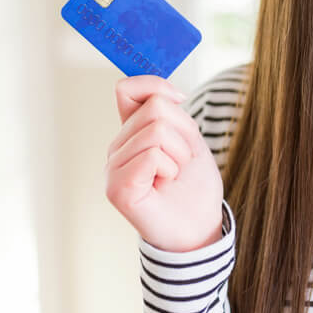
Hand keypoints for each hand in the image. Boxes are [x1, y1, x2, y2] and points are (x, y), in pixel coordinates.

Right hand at [104, 75, 223, 252]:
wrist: (199, 227)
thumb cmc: (194, 184)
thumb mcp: (189, 137)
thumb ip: (170, 113)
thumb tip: (166, 94)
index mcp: (131, 133)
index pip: (126, 89)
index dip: (155, 86)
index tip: (179, 100)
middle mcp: (116, 148)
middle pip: (155, 108)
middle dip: (184, 132)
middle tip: (182, 160)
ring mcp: (112, 169)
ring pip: (157, 130)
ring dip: (180, 153)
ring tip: (174, 174)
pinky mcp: (116, 189)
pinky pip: (151, 155)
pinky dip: (170, 168)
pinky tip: (165, 185)